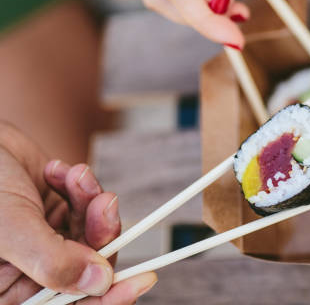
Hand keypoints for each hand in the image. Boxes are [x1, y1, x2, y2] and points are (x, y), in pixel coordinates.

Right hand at [0, 122, 156, 303]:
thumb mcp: (11, 229)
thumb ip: (54, 260)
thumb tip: (101, 282)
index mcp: (8, 290)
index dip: (108, 298)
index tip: (143, 279)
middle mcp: (28, 270)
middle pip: (88, 267)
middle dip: (102, 233)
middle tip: (105, 203)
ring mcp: (45, 240)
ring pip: (93, 233)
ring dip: (91, 201)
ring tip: (78, 176)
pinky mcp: (55, 212)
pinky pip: (86, 206)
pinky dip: (81, 186)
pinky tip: (56, 170)